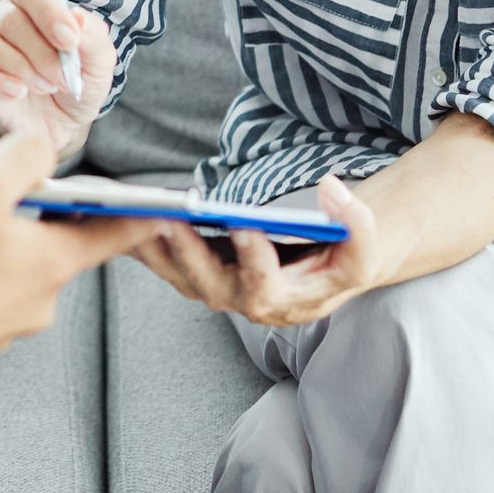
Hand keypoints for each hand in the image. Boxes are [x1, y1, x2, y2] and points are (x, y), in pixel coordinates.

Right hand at [0, 0, 116, 158]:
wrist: (63, 124)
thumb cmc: (78, 81)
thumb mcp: (99, 62)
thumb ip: (93, 36)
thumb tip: (79, 18)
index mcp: (34, 4)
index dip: (49, 11)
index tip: (70, 40)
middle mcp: (2, 18)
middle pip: (10, 19)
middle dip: (42, 53)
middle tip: (63, 78)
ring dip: (20, 68)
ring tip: (45, 88)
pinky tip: (18, 93)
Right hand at [0, 130, 160, 384]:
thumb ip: (25, 155)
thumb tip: (40, 153)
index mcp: (53, 263)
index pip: (116, 232)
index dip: (139, 211)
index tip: (169, 207)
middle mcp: (38, 301)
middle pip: (52, 239)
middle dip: (29, 205)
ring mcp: (1, 323)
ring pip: (9, 258)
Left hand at [132, 176, 389, 326]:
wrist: (332, 264)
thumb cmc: (345, 255)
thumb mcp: (366, 245)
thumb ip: (358, 224)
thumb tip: (331, 189)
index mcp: (291, 300)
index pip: (267, 288)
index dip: (255, 261)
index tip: (245, 228)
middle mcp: (251, 303)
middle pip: (212, 287)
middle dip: (191, 254)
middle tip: (172, 220)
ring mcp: (225, 291)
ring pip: (182, 278)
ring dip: (158, 249)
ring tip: (137, 215)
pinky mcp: (205, 275)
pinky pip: (171, 265)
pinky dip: (148, 244)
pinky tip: (127, 217)